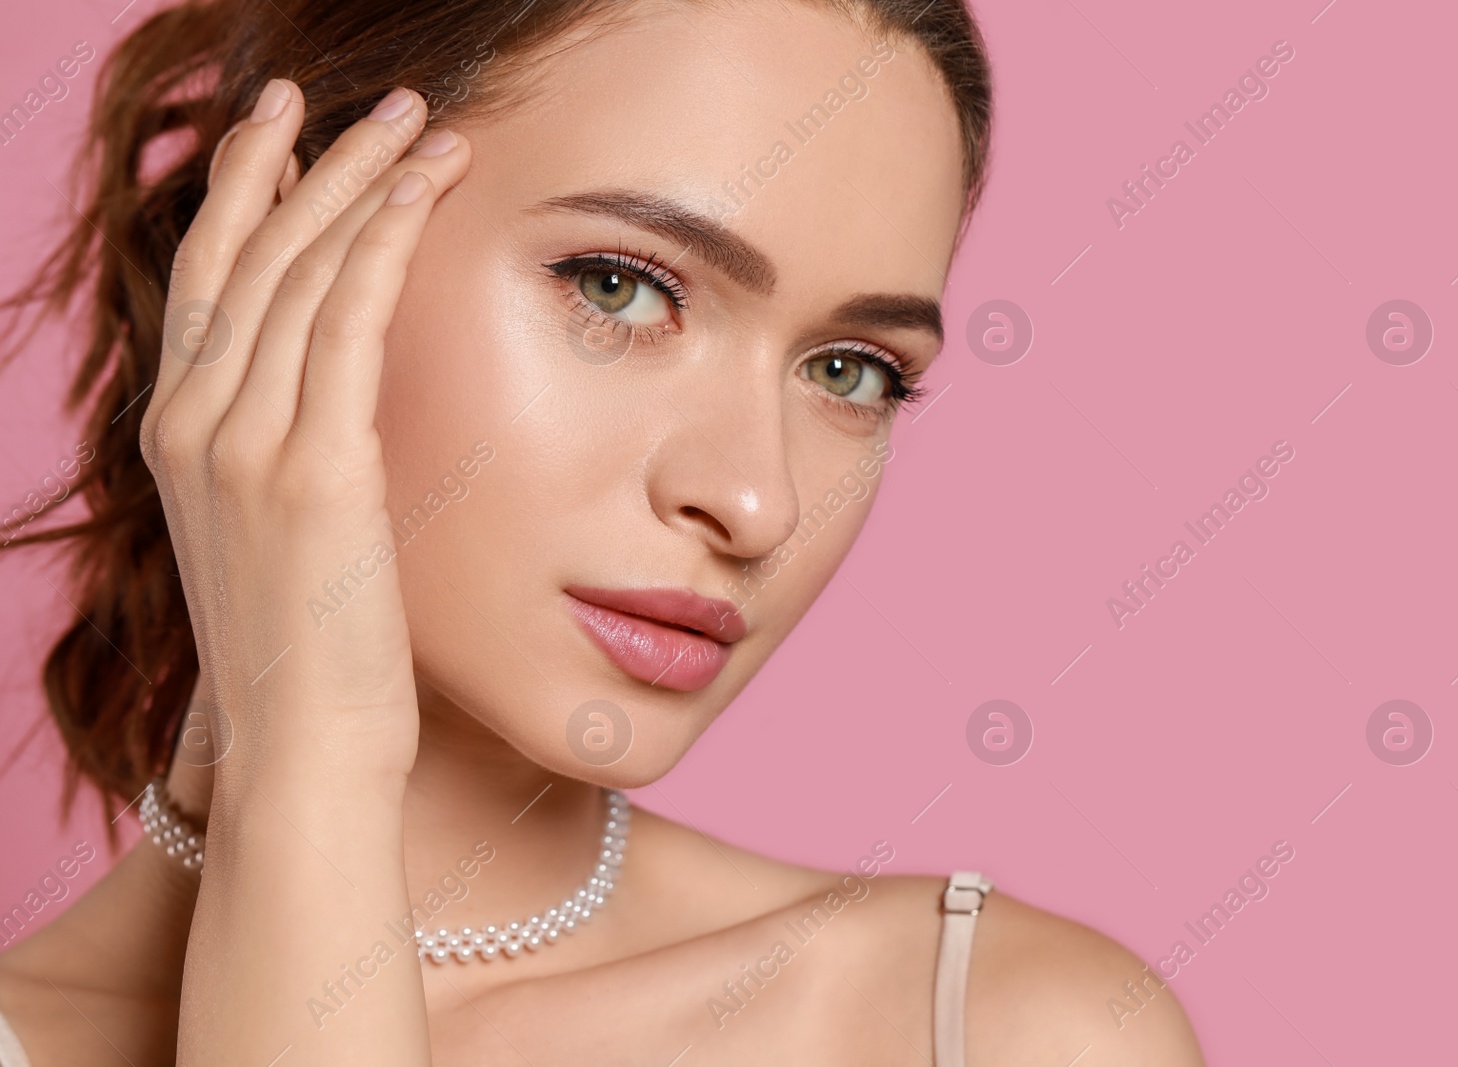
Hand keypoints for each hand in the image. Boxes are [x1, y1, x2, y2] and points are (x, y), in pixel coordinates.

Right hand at [140, 80, 469, 785]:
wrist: (307, 750)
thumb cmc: (311, 655)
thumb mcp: (276, 537)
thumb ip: (285, 458)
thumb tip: (336, 409)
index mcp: (182, 438)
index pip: (210, 280)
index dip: (247, 191)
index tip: (289, 127)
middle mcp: (194, 426)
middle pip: (250, 253)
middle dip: (312, 162)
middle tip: (381, 102)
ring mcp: (243, 445)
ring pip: (300, 270)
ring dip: (364, 182)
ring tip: (424, 123)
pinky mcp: (312, 469)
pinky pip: (347, 321)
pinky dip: (382, 242)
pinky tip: (421, 188)